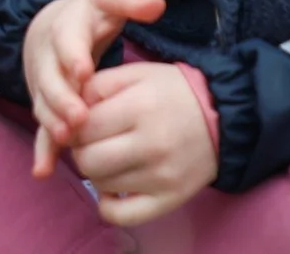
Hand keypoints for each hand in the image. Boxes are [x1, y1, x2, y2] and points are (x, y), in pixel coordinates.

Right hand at [22, 0, 166, 175]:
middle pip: (49, 74)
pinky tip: (43, 170)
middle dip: (62, 96)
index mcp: (67, 24)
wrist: (53, 26)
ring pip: (43, 101)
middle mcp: (48, 52)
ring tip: (67, 139)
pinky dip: (42, 147)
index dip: (72, 53)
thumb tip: (155, 4)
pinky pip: (41, 125)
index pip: (67, 36)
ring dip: (51, 121)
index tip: (84, 71)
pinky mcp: (44, 101)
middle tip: (79, 117)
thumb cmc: (91, 16)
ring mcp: (43, 78)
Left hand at [69, 62, 217, 225]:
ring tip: (109, 156)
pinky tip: (114, 188)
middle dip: (81, 149)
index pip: (81, 126)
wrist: (224, 117)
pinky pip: (123, 215)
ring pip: (100, 185)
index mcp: (139, 107)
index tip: (81, 121)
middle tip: (94, 141)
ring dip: (96, 172)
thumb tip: (64, 112)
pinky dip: (109, 205)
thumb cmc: (171, 91)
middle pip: (86, 159)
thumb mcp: (134, 73)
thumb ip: (95, 87)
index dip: (72, 124)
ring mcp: (162, 176)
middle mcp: (151, 144)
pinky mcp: (171, 199)